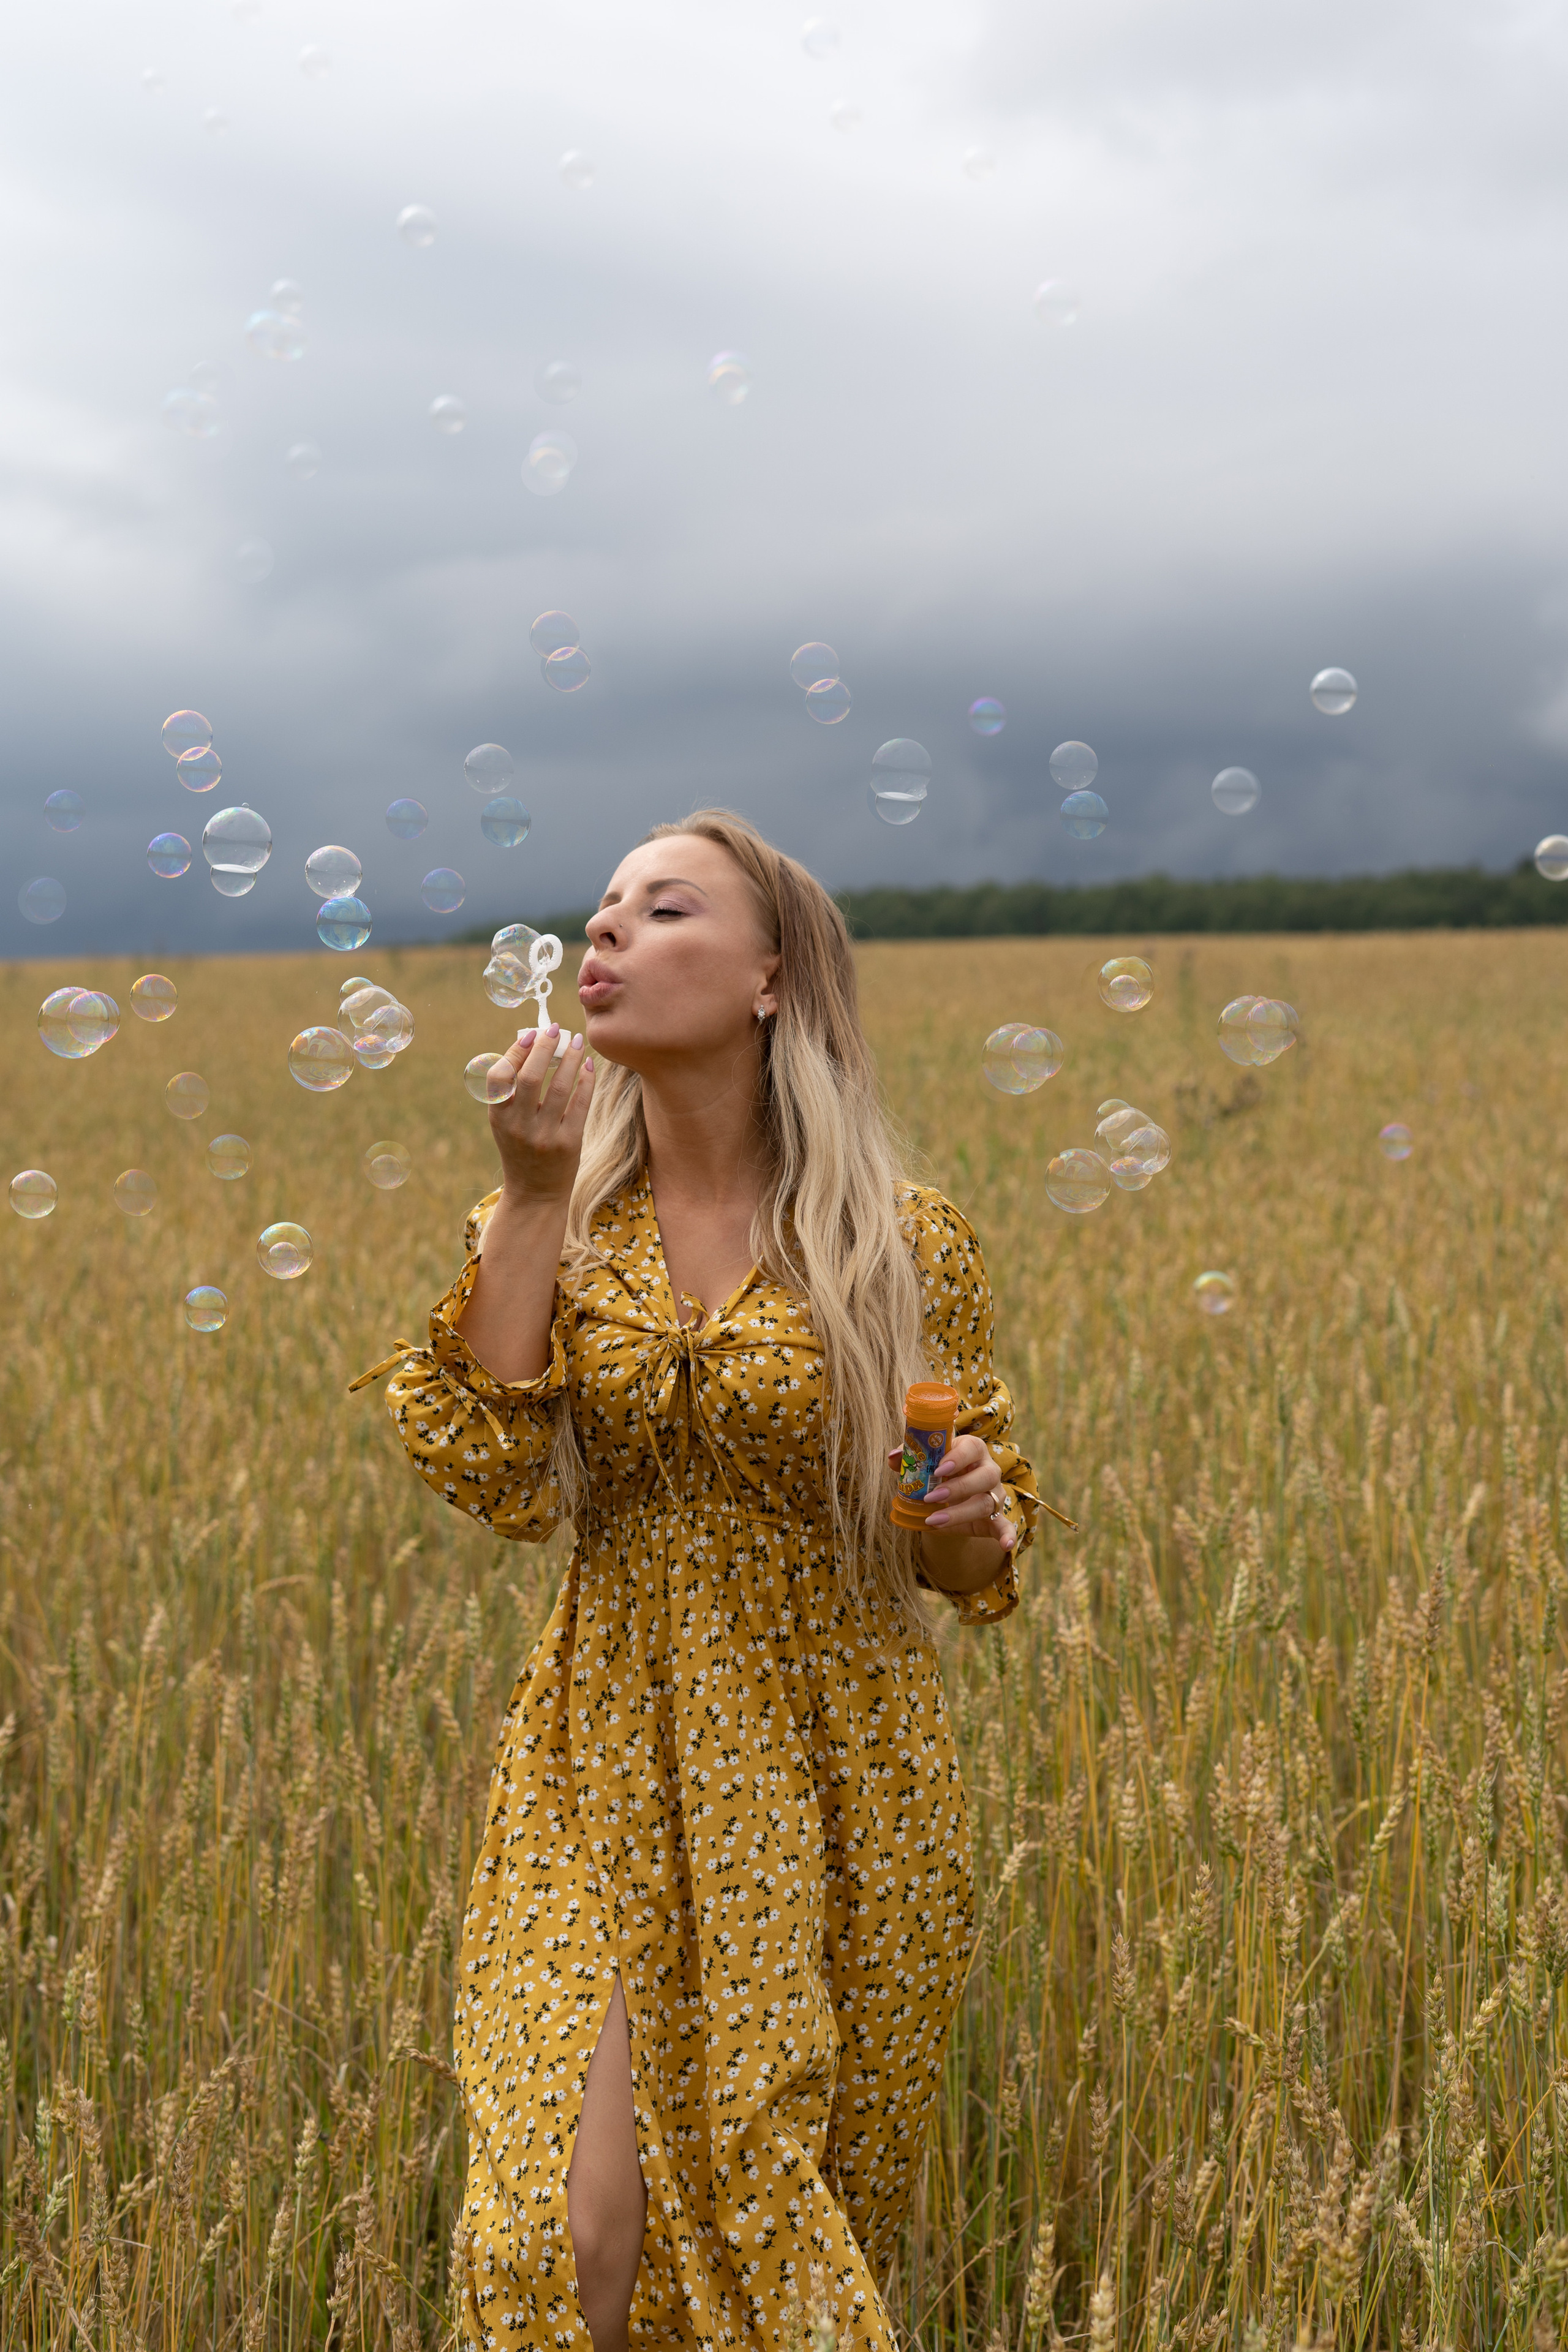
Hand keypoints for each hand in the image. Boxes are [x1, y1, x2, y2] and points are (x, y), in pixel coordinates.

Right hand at [487, 1025, 595, 1203]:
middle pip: (532, 1076)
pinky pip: (580, 1104)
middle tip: (556, 1028)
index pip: (501, 1074)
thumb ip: (514, 1090)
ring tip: (577, 1041)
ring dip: (570, 1059)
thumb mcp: (507, 1122)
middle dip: (545, 1047)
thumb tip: (532, 1043)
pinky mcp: (569, 1144)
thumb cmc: (521, 1148)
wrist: (534, 1194)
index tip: (532, 1032)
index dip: (517, 1050)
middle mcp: (519, 1126)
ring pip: (560, 1087)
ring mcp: (544, 1136)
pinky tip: (588, 1065)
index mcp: (498, 1116)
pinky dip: (586, 1081)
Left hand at [888, 1432, 1015, 1549]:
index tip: (938, 1470)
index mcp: (972, 1450)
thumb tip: (893, 1457)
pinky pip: (1006, 1525)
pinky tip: (1005, 1545)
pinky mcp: (996, 1517)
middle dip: (958, 1488)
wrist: (949, 1498)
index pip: (972, 1447)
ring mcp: (994, 1494)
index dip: (957, 1458)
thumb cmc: (937, 1474)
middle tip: (931, 1498)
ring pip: (986, 1502)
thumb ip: (910, 1458)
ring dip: (961, 1513)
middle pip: (984, 1475)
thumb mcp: (924, 1465)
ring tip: (934, 1520)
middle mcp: (987, 1470)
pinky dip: (1008, 1535)